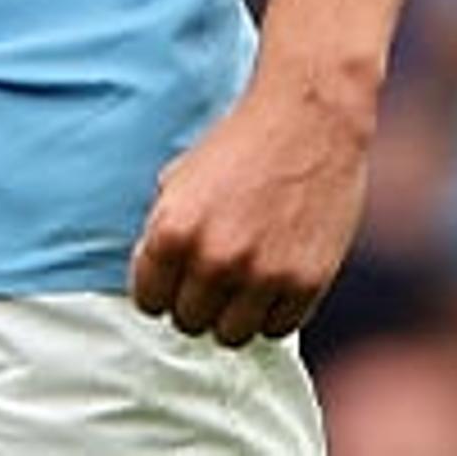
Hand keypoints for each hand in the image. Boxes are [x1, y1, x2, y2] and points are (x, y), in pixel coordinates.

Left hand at [126, 76, 372, 346]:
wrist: (308, 121)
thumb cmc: (238, 146)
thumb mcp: (178, 181)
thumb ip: (163, 233)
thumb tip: (157, 282)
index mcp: (173, 232)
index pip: (148, 301)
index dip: (159, 291)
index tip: (174, 280)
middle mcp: (214, 260)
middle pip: (188, 322)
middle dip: (194, 303)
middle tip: (210, 280)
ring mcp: (262, 275)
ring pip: (230, 336)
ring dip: (232, 316)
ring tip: (239, 288)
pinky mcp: (306, 283)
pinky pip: (277, 329)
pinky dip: (271, 313)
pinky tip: (271, 284)